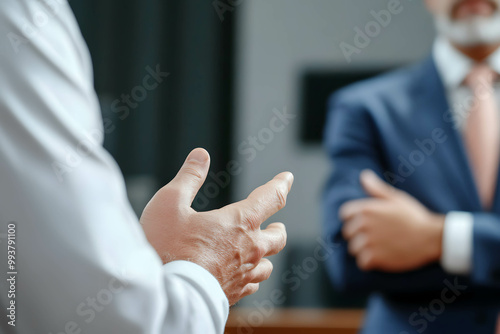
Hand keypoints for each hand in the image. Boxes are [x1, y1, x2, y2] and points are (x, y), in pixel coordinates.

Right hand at [140, 148, 292, 304]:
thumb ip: (188, 177)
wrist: (165, 296)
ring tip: (257, 251)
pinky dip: (250, 276)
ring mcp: (244, 274)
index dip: (281, 184)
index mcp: (240, 222)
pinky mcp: (233, 294)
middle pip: (278, 236)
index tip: (287, 178)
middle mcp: (250, 249)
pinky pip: (251, 284)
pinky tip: (241, 275)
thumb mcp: (170, 203)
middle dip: (277, 227)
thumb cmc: (165, 248)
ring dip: (265, 255)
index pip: (271, 197)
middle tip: (275, 224)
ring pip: (268, 265)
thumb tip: (201, 155)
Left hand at [339, 170, 443, 272]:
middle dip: (358, 235)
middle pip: (347, 233)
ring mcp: (369, 242)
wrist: (431, 237)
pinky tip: (382, 257)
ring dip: (363, 250)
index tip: (366, 223)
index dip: (353, 218)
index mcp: (367, 209)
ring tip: (379, 247)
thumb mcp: (396, 198)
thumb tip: (363, 175)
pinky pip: (362, 262)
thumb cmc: (414, 216)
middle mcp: (364, 224)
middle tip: (376, 236)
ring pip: (353, 248)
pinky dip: (369, 262)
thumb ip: (376, 188)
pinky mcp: (375, 258)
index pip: (345, 214)